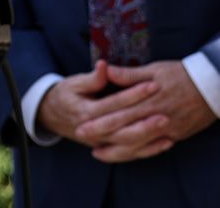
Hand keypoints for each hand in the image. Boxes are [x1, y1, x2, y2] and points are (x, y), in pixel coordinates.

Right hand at [37, 61, 172, 161]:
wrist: (52, 116)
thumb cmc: (65, 95)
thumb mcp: (73, 83)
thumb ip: (92, 78)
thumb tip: (104, 66)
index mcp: (86, 112)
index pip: (114, 103)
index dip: (134, 94)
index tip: (153, 84)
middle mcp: (94, 132)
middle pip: (123, 128)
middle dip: (145, 121)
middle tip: (166, 112)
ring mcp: (101, 143)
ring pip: (128, 144)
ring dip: (149, 137)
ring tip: (168, 125)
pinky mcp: (108, 148)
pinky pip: (131, 153)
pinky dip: (149, 149)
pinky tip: (167, 142)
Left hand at [73, 61, 215, 161]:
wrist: (214, 86)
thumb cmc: (181, 74)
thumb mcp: (155, 69)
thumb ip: (130, 74)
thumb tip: (107, 70)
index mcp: (148, 97)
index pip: (119, 110)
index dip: (99, 119)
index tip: (82, 122)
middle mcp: (156, 115)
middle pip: (125, 129)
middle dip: (103, 135)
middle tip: (84, 138)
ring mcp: (167, 128)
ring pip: (138, 144)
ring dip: (117, 149)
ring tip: (100, 152)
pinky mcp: (176, 135)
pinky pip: (154, 148)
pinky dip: (139, 152)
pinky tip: (126, 154)